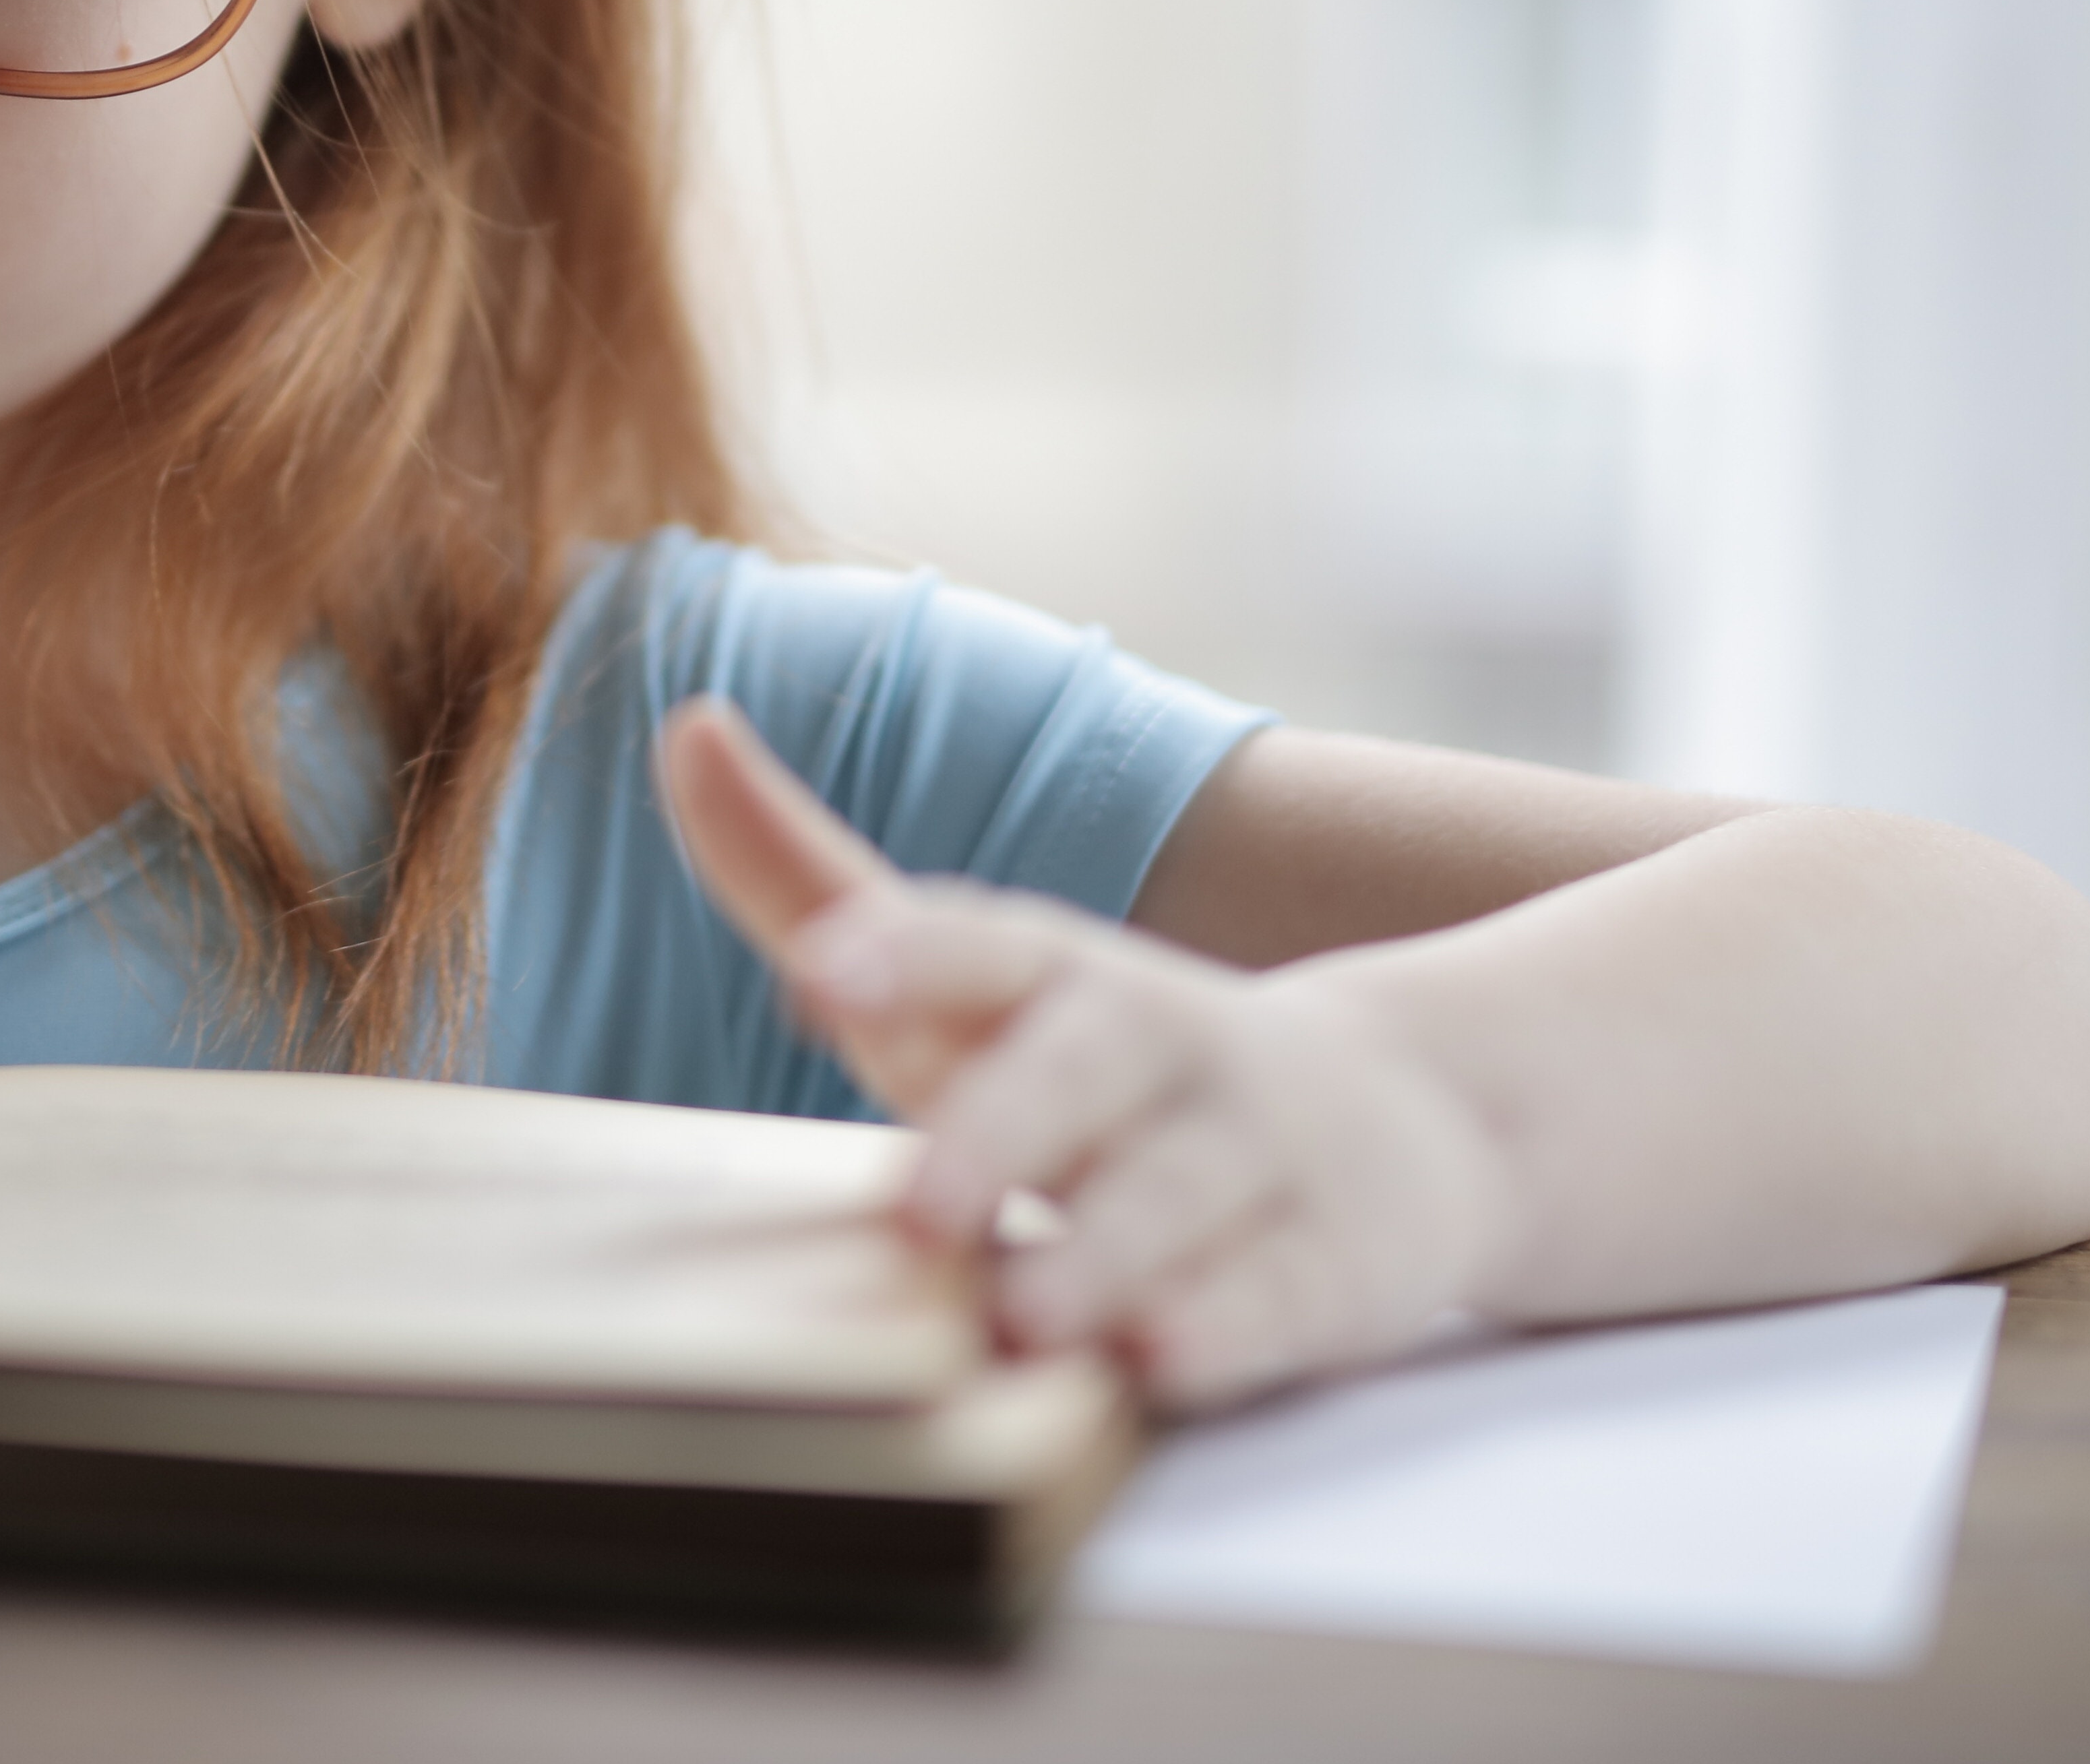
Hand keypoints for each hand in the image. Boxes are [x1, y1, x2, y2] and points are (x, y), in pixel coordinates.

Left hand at [655, 696, 1510, 1409]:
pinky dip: (1217, 1332)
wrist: (1403, 1120)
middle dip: (1004, 1132)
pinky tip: (1156, 1361)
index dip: (907, 953)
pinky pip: (1273, 1301)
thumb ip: (807, 879)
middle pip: (1082, 1071)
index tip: (821, 973)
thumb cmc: (1100, 1062)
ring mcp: (1256, 1153)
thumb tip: (686, 728)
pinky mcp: (1327, 1267)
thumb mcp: (958, 980)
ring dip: (1099, 1257)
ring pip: (1177, 1198)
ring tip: (1020, 1317)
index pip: (985, 943)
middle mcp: (1161, 1044)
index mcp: (1057, 971)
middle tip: (920, 1211)